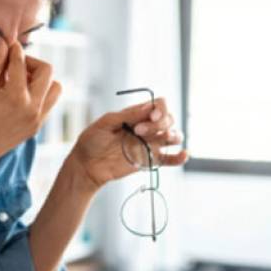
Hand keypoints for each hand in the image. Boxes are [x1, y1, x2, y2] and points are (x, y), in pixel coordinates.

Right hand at [0, 40, 61, 172]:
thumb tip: (2, 42)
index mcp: (16, 97)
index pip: (21, 62)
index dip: (13, 50)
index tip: (8, 45)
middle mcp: (33, 108)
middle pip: (47, 71)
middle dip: (31, 62)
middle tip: (13, 65)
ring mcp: (37, 120)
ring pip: (55, 88)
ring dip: (41, 79)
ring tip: (19, 81)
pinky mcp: (36, 128)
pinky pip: (48, 103)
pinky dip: (39, 94)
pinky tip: (19, 95)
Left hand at [68, 97, 186, 189]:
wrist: (87, 164)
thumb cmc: (92, 140)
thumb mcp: (105, 123)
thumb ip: (127, 115)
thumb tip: (148, 107)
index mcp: (137, 114)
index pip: (159, 105)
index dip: (160, 109)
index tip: (151, 116)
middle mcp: (147, 127)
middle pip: (168, 119)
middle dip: (159, 123)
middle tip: (138, 131)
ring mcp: (150, 144)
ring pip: (174, 136)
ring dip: (173, 135)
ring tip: (163, 138)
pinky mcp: (150, 160)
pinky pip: (170, 159)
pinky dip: (180, 157)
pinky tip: (183, 154)